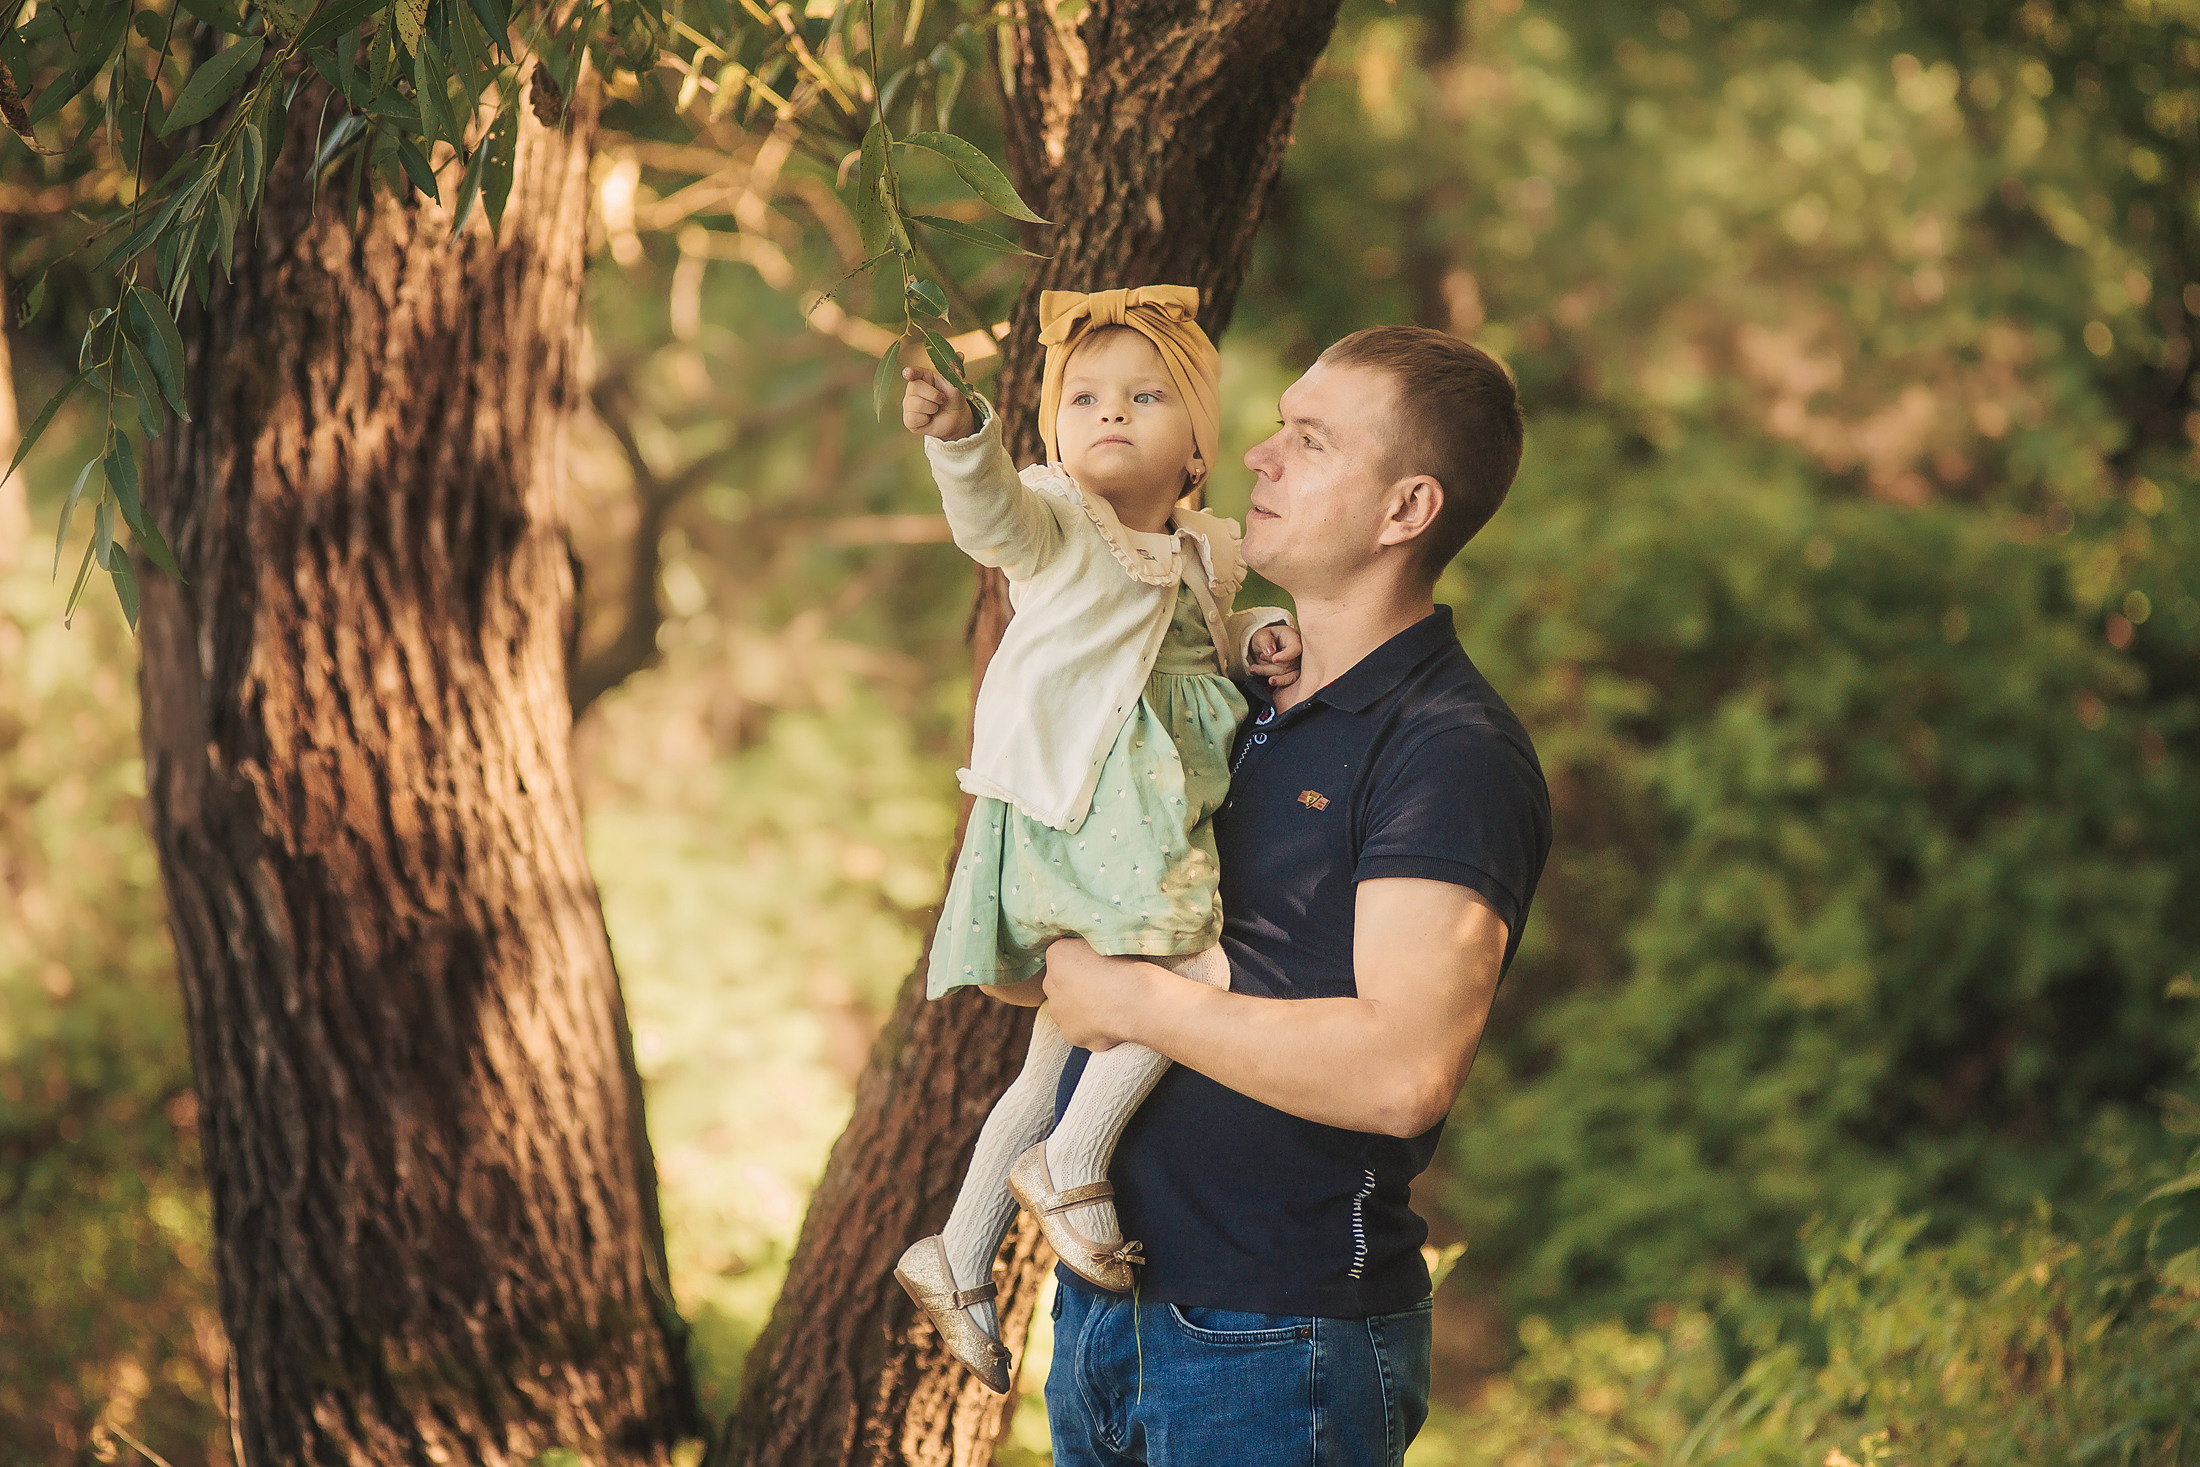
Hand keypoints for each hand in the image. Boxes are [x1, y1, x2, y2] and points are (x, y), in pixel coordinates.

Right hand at [902, 365, 975, 440]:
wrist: (956, 418)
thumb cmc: (954, 398)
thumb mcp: (956, 384)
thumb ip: (955, 370)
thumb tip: (960, 354)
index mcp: (922, 377)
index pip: (913, 372)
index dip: (910, 372)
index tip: (908, 373)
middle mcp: (912, 389)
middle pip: (915, 388)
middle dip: (934, 395)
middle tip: (942, 399)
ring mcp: (908, 405)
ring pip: (916, 404)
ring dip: (932, 408)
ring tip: (936, 409)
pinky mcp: (908, 420)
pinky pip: (914, 418)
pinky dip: (926, 420)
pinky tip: (929, 419)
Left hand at [1041, 937, 1143, 1051]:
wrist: (1136, 1001)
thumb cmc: (1126, 966)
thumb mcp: (1104, 940)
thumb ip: (1089, 947)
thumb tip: (1091, 954)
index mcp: (1058, 954)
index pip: (1064, 957)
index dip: (1082, 962)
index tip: (1100, 966)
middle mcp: (1050, 983)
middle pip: (1062, 984)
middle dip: (1078, 986)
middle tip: (1104, 987)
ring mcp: (1059, 1013)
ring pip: (1068, 1010)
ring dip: (1083, 1008)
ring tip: (1111, 1006)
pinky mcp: (1071, 1034)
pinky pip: (1081, 1030)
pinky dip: (1094, 1028)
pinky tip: (1112, 1022)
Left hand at [1248, 623, 1302, 687]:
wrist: (1263, 647)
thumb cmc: (1265, 639)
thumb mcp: (1261, 635)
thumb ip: (1265, 640)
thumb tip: (1270, 651)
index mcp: (1293, 637)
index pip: (1296, 649)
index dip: (1286, 656)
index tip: (1274, 659)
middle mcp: (1298, 651)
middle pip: (1287, 664)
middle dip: (1270, 663)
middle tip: (1260, 656)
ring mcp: (1297, 663)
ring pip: (1285, 674)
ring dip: (1268, 672)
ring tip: (1253, 668)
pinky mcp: (1293, 673)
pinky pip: (1289, 680)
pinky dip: (1277, 681)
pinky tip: (1269, 682)